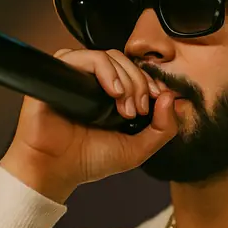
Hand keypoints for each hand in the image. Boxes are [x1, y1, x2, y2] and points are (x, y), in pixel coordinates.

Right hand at [0, 48, 178, 201]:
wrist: (54, 170)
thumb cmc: (89, 160)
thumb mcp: (138, 149)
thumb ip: (163, 129)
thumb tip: (173, 99)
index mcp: (111, 94)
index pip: (136, 71)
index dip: (150, 81)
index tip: (159, 99)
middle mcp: (93, 82)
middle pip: (124, 61)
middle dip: (139, 84)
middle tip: (137, 111)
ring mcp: (75, 76)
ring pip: (107, 57)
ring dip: (124, 78)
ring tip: (124, 108)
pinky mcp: (57, 73)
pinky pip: (81, 57)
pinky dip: (103, 69)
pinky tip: (111, 92)